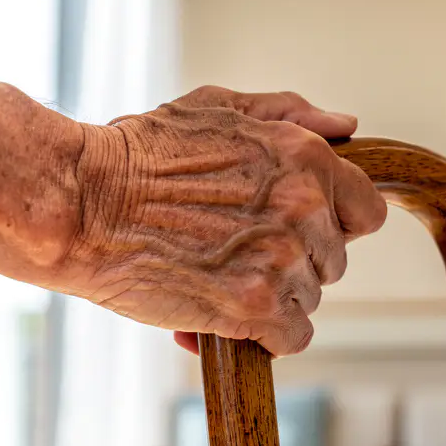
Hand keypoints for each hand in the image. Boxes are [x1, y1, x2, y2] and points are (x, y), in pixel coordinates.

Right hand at [58, 87, 386, 355]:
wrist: (80, 204)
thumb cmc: (140, 152)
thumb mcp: (219, 107)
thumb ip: (290, 113)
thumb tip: (345, 125)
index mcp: (305, 156)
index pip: (366, 211)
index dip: (334, 224)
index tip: (299, 231)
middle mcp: (305, 206)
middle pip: (333, 261)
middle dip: (294, 260)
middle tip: (239, 251)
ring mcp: (282, 258)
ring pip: (308, 299)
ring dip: (271, 297)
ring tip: (218, 277)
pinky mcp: (255, 307)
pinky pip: (292, 338)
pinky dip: (262, 337)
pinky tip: (225, 316)